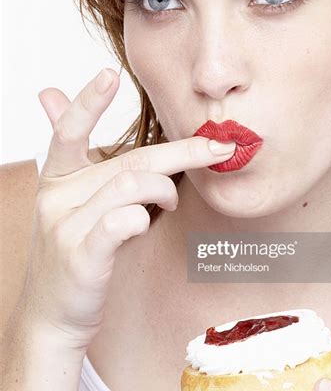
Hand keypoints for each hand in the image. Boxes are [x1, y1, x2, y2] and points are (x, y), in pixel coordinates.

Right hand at [22, 68, 235, 352]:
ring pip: (129, 186)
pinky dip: (140, 218)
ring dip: (164, 190)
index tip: (110, 74)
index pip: (68, 132)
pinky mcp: (80, 257)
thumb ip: (80, 157)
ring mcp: (65, 227)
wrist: (53, 316)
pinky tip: (145, 222)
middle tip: (219, 149)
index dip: (88, 102)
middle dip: (181, 153)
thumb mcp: (73, 201)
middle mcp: (56, 197)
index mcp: (56, 178)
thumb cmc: (78, 251)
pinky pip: (118, 223)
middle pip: (128, 161)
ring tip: (171, 201)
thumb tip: (52, 94)